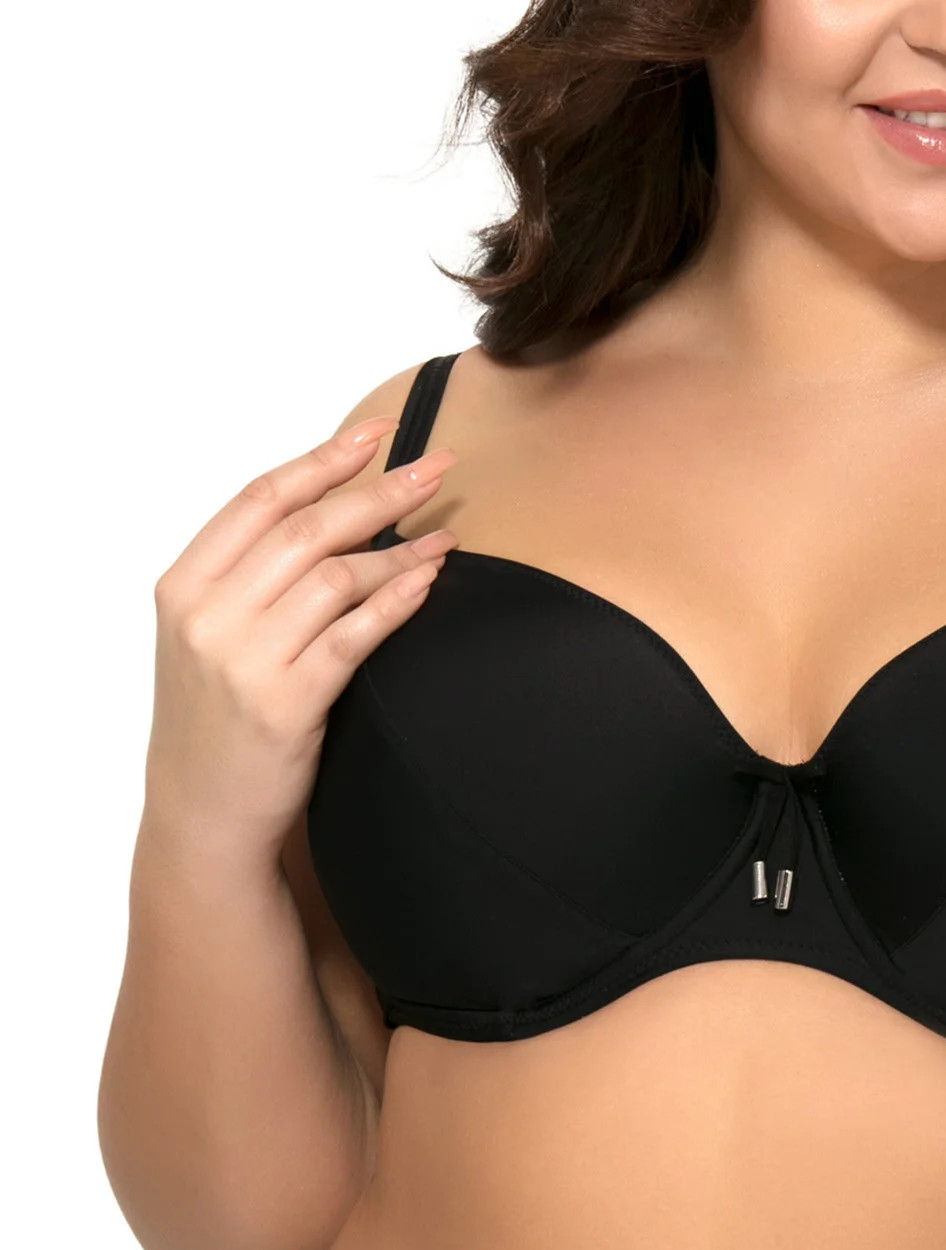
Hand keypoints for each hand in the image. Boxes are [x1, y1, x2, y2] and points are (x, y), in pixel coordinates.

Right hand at [144, 416, 459, 862]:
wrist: (201, 809)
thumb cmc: (216, 717)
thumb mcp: (210, 636)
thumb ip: (252, 577)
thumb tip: (335, 511)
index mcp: (185, 585)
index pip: (262, 498)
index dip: (325, 457)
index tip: (379, 431)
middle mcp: (208, 614)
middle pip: (308, 527)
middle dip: (382, 489)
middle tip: (439, 467)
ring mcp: (244, 658)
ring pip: (337, 576)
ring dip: (401, 551)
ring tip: (447, 539)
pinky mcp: (285, 703)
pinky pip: (354, 635)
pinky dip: (398, 601)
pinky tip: (430, 582)